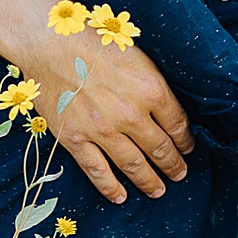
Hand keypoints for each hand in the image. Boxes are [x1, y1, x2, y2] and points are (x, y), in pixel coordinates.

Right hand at [24, 25, 191, 207]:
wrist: (49, 42)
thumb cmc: (94, 41)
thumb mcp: (137, 56)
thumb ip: (153, 84)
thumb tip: (169, 108)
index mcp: (151, 89)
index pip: (177, 125)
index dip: (185, 141)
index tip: (187, 149)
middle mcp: (131, 114)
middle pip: (160, 149)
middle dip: (173, 165)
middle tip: (180, 174)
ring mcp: (103, 130)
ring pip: (133, 165)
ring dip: (149, 181)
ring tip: (158, 190)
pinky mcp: (76, 139)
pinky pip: (97, 171)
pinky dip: (110, 187)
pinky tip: (120, 197)